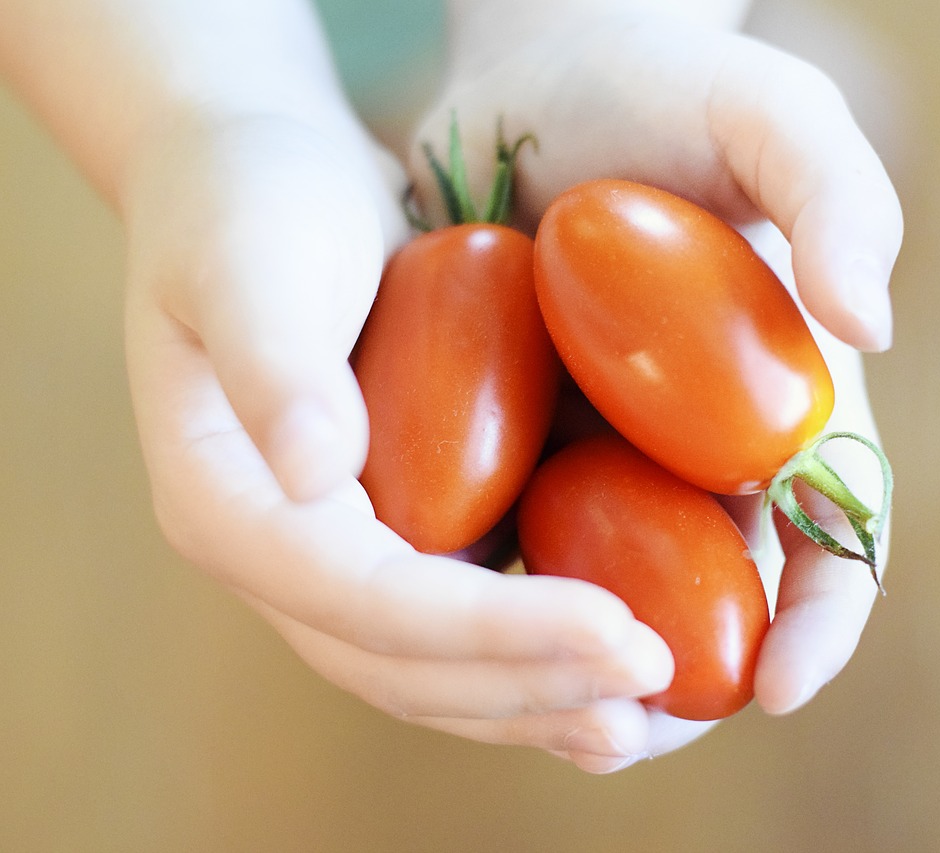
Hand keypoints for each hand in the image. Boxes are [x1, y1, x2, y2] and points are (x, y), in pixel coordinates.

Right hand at [121, 108, 674, 773]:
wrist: (263, 178)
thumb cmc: (252, 201)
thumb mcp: (250, 259)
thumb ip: (273, 361)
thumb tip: (317, 472)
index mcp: (229, 505)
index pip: (366, 603)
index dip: (491, 632)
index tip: (616, 630)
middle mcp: (282, 556)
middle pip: (405, 666)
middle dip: (532, 687)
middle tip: (649, 691)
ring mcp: (338, 555)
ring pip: (436, 671)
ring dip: (542, 701)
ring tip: (647, 719)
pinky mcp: (396, 532)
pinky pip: (464, 625)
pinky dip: (537, 659)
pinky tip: (613, 670)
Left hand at [412, 12, 900, 758]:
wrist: (528, 69)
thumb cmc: (660, 83)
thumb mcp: (763, 111)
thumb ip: (839, 193)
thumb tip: (871, 323)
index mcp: (786, 399)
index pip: (836, 531)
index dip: (824, 616)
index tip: (784, 684)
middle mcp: (702, 450)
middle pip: (722, 599)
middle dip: (689, 681)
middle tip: (634, 728)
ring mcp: (607, 455)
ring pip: (608, 598)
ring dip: (578, 670)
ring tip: (539, 710)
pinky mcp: (516, 445)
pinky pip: (508, 547)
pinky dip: (489, 598)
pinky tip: (440, 624)